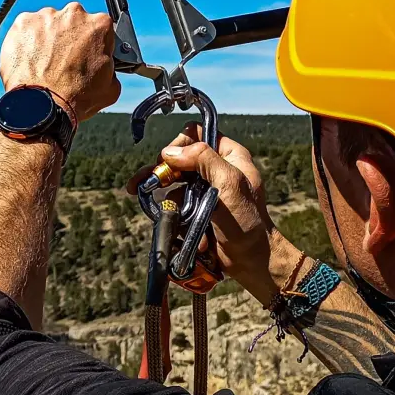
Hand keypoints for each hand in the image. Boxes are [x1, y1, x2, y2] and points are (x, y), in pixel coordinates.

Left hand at [0, 2, 121, 122]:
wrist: (42, 107)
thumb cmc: (75, 98)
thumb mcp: (111, 87)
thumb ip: (110, 66)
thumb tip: (106, 64)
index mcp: (99, 25)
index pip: (99, 27)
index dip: (92, 43)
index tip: (85, 54)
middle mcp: (73, 14)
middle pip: (72, 21)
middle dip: (69, 38)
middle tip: (63, 61)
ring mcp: (46, 17)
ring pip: (48, 24)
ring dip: (47, 39)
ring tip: (44, 63)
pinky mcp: (23, 23)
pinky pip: (26, 29)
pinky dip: (27, 41)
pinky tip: (30, 60)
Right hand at [126, 123, 301, 305]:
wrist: (250, 260)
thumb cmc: (247, 222)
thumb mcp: (230, 184)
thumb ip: (203, 160)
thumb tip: (170, 152)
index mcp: (230, 156)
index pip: (197, 135)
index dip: (179, 145)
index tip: (167, 161)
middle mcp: (216, 170)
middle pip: (179, 159)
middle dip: (161, 172)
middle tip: (144, 182)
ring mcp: (205, 191)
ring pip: (173, 184)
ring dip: (167, 199)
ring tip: (150, 202)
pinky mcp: (197, 210)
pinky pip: (176, 205)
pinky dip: (174, 215)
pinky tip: (177, 227)